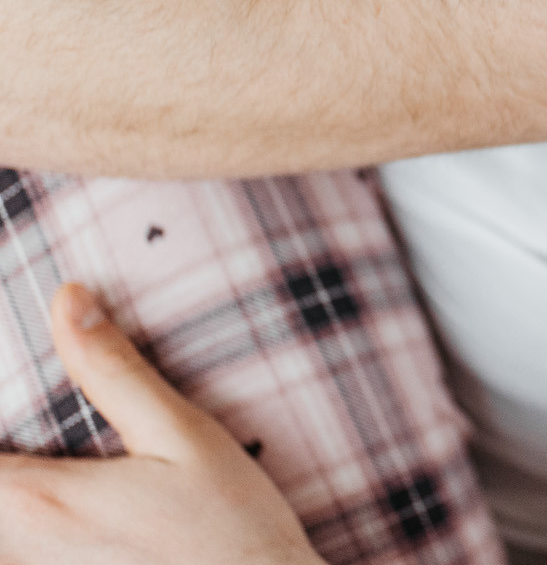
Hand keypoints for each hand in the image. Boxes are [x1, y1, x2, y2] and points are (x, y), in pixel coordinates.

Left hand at [0, 284, 322, 564]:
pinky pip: (23, 553)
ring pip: (1, 532)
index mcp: (37, 499)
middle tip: (37, 429)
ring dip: (15, 495)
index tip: (12, 401)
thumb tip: (67, 299)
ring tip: (51, 469)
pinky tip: (74, 518)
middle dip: (7, 458)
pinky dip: (28, 534)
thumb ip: (114, 371)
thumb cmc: (231, 529)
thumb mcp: (184, 436)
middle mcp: (17, 551)